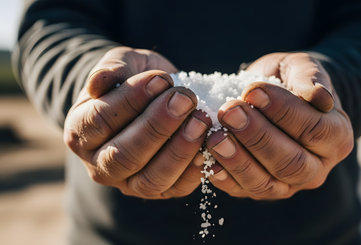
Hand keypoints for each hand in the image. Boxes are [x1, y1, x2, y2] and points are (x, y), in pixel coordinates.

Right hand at [64, 47, 210, 198]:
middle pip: (124, 155)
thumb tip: (99, 82)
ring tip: (201, 120)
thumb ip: (112, 68)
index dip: (131, 100)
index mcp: (80, 131)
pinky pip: (177, 187)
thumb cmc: (134, 78)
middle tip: (185, 99)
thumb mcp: (123, 64)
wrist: (153, 96)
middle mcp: (99, 164)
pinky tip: (211, 144)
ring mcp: (129, 183)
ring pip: (151, 178)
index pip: (100, 120)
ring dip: (179, 149)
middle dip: (157, 126)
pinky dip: (196, 168)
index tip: (161, 79)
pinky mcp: (159, 191)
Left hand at [206, 52, 353, 199]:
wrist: (275, 97)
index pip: (314, 130)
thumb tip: (319, 98)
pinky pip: (243, 190)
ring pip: (267, 183)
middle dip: (257, 137)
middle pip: (291, 162)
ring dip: (238, 160)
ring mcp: (289, 184)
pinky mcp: (262, 190)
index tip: (253, 92)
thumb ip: (310, 78)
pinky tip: (206, 157)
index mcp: (337, 136)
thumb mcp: (301, 67)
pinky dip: (223, 177)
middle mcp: (318, 167)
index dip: (283, 112)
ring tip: (214, 136)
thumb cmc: (290, 80)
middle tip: (229, 112)